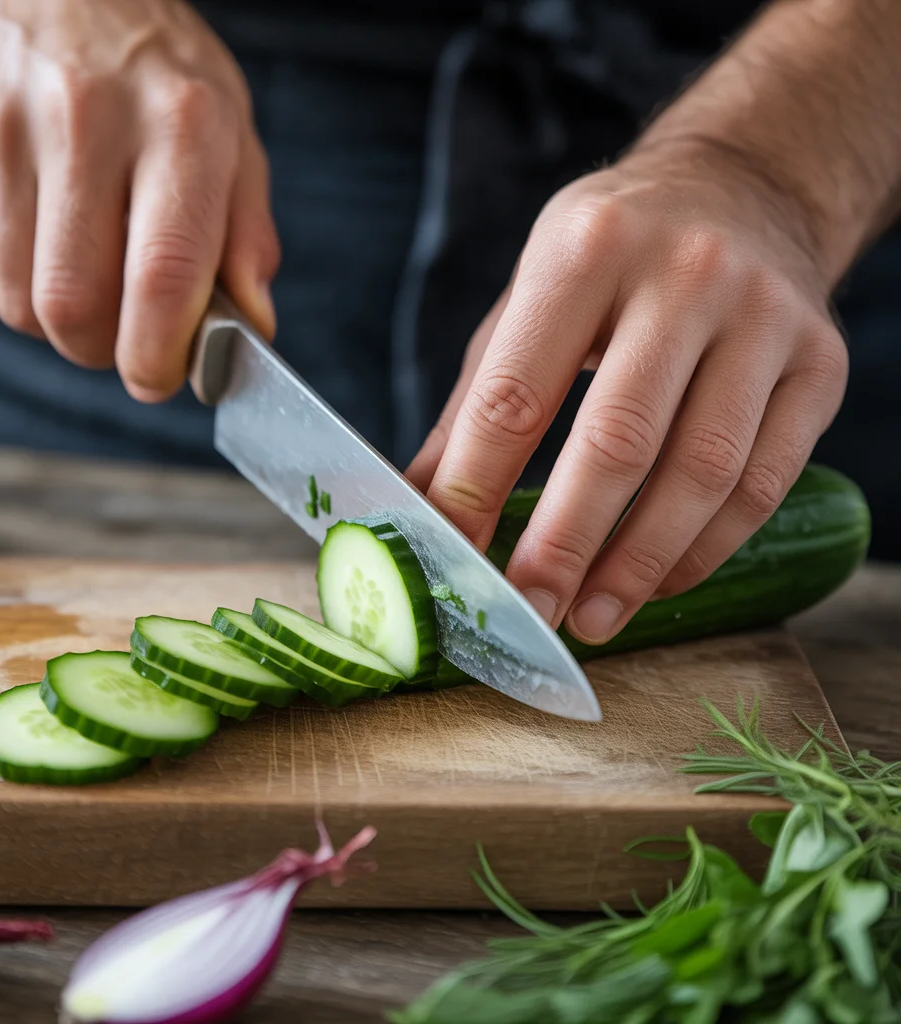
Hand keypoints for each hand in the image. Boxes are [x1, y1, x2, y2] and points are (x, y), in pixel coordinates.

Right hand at [0, 0, 278, 400]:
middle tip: (126, 336)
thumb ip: (247, 240)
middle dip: (104, 350)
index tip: (160, 380)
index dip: (159, 353)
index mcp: (177, 124)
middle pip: (74, 306)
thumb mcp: (234, 142)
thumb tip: (249, 328)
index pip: (163, 273)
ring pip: (19, 303)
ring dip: (60, 321)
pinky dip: (18, 282)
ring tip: (89, 272)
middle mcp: (81, 118)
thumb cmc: (162, 79)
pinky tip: (45, 236)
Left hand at [407, 141, 847, 643]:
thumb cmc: (613, 256)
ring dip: (639, 563)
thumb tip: (421, 504)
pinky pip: (763, 482)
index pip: (515, 395)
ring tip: (592, 617)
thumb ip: (474, 405)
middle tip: (530, 610)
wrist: (746, 188)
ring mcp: (764, 318)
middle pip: (617, 441)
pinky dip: (705, 548)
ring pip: (703, 471)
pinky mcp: (820, 365)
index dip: (476, 489)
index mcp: (585, 250)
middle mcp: (684, 275)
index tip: (453, 557)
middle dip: (565, 544)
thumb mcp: (528, 300)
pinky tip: (657, 581)